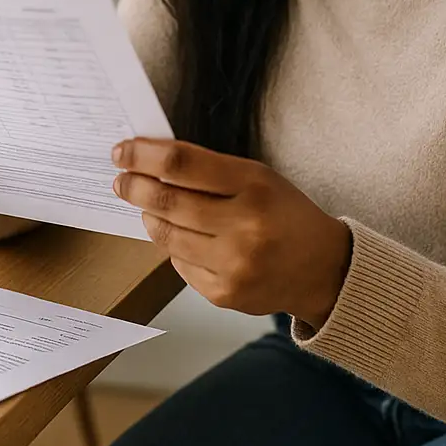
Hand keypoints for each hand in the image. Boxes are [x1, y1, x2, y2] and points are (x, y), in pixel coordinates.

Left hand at [112, 138, 352, 328]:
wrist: (324, 269)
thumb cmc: (285, 214)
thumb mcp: (258, 178)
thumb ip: (209, 171)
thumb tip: (151, 164)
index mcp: (254, 185)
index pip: (182, 164)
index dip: (143, 156)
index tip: (122, 152)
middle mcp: (244, 226)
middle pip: (167, 202)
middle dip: (134, 187)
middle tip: (121, 181)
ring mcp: (233, 264)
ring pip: (167, 236)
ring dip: (149, 218)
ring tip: (146, 207)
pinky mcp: (224, 293)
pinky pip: (179, 265)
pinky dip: (173, 247)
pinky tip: (180, 237)